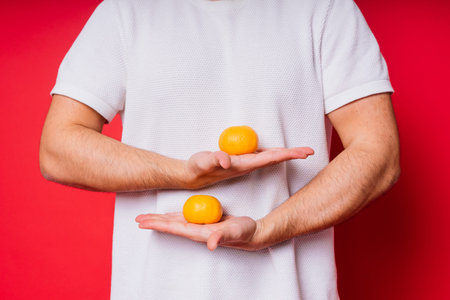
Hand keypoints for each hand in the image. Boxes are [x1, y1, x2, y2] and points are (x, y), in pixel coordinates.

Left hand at [135, 213, 264, 250]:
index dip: (158, 224)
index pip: (174, 228)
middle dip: (154, 222)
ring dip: (161, 219)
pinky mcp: (204, 222)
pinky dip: (174, 216)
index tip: (143, 222)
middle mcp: (196, 231)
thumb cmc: (243, 232)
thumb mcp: (234, 232)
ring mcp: (200, 226)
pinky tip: (169, 214)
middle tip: (137, 218)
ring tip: (148, 217)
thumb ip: (222, 237)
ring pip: (175, 222)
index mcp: (199, 233)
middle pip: (170, 226)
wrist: (252, 233)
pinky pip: (185, 218)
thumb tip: (211, 244)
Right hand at [184, 147, 313, 188]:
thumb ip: (215, 160)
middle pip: (275, 157)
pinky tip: (278, 152)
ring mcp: (245, 163)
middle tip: (310, 150)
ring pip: (270, 156)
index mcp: (245, 164)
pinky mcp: (241, 161)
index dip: (287, 154)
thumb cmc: (199, 168)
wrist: (193, 176)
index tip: (303, 153)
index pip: (270, 158)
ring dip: (285, 153)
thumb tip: (226, 161)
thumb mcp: (205, 162)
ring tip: (299, 152)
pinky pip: (261, 155)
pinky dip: (273, 153)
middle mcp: (248, 165)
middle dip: (292, 154)